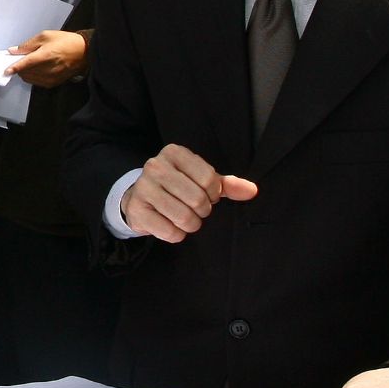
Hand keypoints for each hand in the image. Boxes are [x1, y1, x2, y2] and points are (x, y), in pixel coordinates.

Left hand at [3, 30, 86, 87]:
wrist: (84, 51)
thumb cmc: (66, 41)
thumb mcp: (45, 36)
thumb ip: (28, 45)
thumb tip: (14, 51)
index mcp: (45, 56)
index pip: (25, 64)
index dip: (14, 68)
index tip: (6, 71)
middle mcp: (47, 69)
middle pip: (25, 72)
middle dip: (20, 67)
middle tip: (21, 58)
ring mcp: (51, 78)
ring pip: (29, 78)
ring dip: (25, 72)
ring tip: (30, 62)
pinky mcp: (53, 83)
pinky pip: (36, 82)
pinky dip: (32, 76)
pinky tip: (36, 69)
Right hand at [121, 144, 256, 241]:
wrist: (140, 198)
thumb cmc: (177, 187)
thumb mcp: (201, 180)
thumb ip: (227, 185)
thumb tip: (252, 190)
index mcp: (174, 153)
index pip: (209, 178)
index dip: (214, 194)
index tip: (206, 195)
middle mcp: (156, 166)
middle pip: (197, 199)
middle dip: (202, 211)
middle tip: (195, 209)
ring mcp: (143, 187)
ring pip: (184, 217)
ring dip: (191, 225)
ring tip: (184, 218)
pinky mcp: (136, 209)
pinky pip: (170, 232)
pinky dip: (176, 235)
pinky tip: (170, 225)